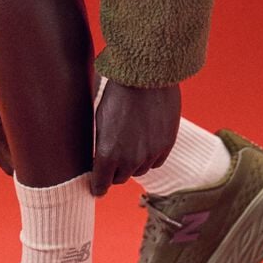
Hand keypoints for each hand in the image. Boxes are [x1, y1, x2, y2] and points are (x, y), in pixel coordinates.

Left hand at [91, 79, 180, 196]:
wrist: (146, 75)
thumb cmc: (117, 93)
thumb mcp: (99, 119)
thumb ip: (100, 144)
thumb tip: (98, 160)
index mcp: (107, 154)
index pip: (100, 185)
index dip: (97, 187)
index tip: (96, 187)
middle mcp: (129, 160)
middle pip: (120, 179)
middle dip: (114, 172)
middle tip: (111, 160)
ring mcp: (150, 154)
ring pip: (139, 171)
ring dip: (132, 163)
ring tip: (129, 145)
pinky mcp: (166, 145)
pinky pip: (156, 162)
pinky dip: (150, 157)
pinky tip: (145, 142)